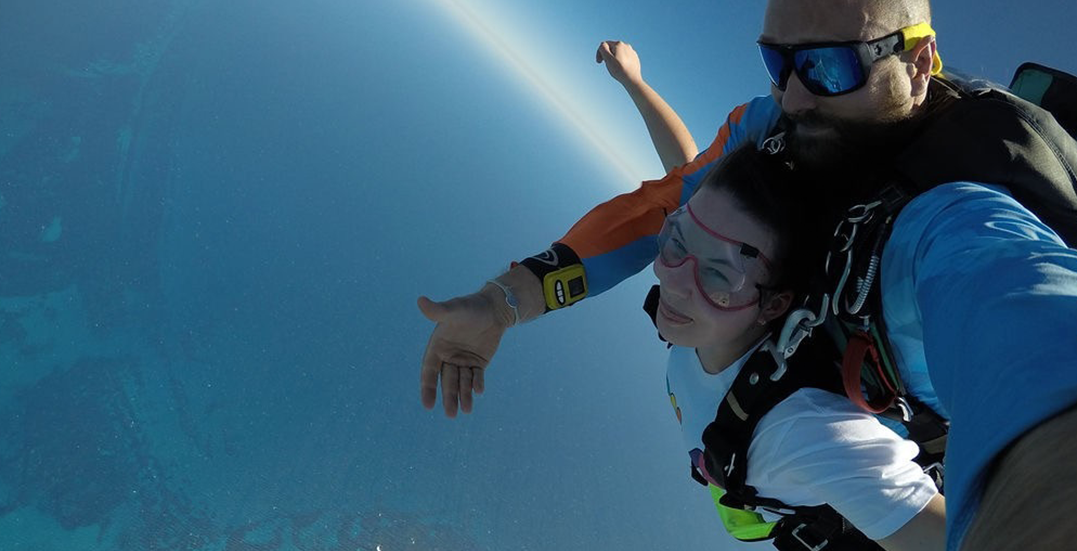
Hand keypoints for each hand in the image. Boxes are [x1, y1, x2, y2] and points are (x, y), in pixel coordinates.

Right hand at [417, 287, 510, 416]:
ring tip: (466, 410)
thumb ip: (438, 310)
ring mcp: (463, 361)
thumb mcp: (454, 309)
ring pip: (461, 382)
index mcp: (437, 347)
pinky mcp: (478, 363)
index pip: (429, 371)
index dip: (428, 388)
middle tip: (451, 414)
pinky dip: (477, 384)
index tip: (428, 405)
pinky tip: (479, 392)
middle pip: (446, 381)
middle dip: (448, 397)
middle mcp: (448, 356)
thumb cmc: (470, 306)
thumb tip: (421, 301)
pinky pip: (476, 377)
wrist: (493, 308)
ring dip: (463, 396)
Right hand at [596, 40, 642, 86]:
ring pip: (619, 53)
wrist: (632, 79)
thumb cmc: (619, 70)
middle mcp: (626, 45)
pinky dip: (622, 62)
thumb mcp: (608, 58)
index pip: (604, 45)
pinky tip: (622, 69)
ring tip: (616, 68)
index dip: (600, 53)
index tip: (599, 63)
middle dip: (608, 56)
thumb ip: (603, 48)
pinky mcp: (635, 58)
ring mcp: (631, 51)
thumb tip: (603, 44)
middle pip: (612, 49)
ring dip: (614, 59)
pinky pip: (625, 58)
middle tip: (608, 65)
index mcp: (618, 44)